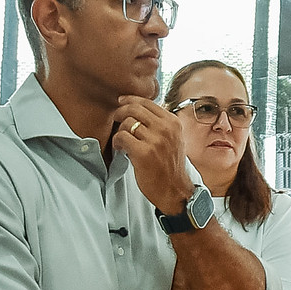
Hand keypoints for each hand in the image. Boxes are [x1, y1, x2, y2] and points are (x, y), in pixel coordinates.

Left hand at [111, 96, 191, 213]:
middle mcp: (166, 129)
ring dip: (119, 131)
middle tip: (115, 119)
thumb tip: (140, 108)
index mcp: (173, 123)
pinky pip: (122, 136)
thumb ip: (161, 124)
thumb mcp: (174, 139)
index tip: (121, 101)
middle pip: (135, 108)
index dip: (130, 99)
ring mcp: (156, 140)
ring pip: (127, 122)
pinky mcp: (144, 153)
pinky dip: (117, 142)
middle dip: (120, 112)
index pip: (147, 102)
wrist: (175, 190)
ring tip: (122, 141)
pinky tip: (120, 149)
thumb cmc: (170, 166)